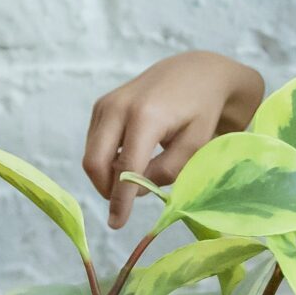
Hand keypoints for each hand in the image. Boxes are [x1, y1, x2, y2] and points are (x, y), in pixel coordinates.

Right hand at [82, 51, 266, 229]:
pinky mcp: (102, 104)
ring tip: (136, 177)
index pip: (125, 168)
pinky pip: (94, 142)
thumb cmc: (203, 110)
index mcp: (146, 116)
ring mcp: (106, 103)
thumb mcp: (196, 144)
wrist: (197, 71)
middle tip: (124, 204)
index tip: (117, 223)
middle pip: (94, 161)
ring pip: (91, 154)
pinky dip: (107, 159)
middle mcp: (119, 107)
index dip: (120, 200)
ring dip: (107, 175)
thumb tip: (136, 190)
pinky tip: (131, 159)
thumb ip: (167, 171)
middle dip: (106, 189)